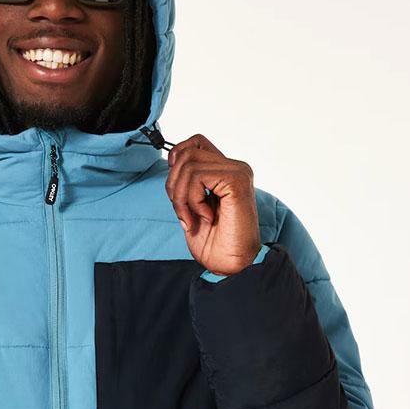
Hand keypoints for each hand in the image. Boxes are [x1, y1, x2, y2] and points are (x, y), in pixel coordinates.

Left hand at [165, 134, 260, 275]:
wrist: (231, 266)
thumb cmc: (214, 242)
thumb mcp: (192, 205)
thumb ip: (187, 181)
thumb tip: (172, 160)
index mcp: (226, 171)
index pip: (195, 142)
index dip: (177, 157)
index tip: (176, 188)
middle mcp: (235, 167)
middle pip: (187, 152)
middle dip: (173, 184)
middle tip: (182, 211)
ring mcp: (238, 172)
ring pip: (188, 164)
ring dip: (180, 195)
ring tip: (190, 217)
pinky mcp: (236, 180)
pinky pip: (197, 176)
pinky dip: (191, 199)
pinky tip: (204, 217)